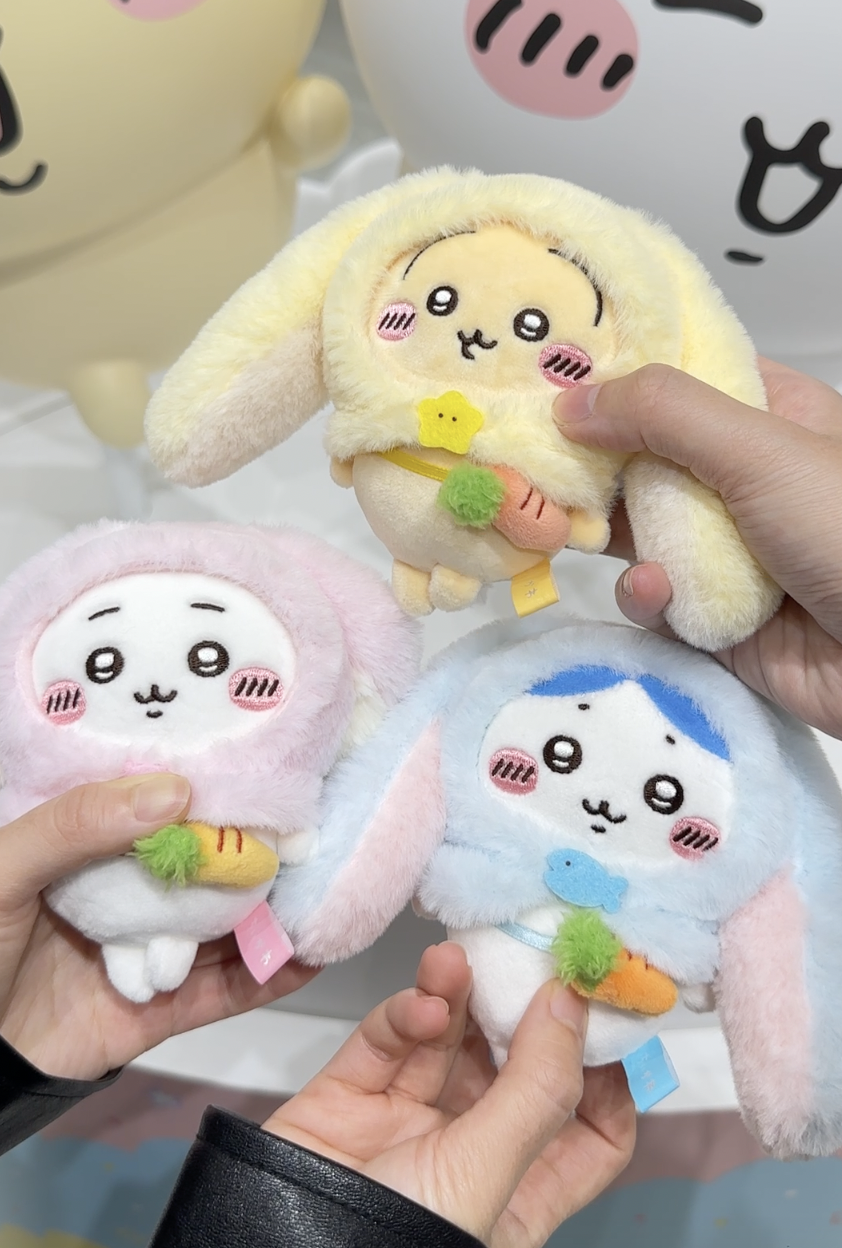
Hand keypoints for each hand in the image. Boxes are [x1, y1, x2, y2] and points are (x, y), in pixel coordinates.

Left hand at [0, 776, 316, 1080]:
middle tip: (316, 834)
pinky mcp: (160, 1012)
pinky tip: (306, 958)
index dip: (214, 793)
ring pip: (224, 930)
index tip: (269, 776)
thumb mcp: (6, 868)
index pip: (164, 812)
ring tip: (328, 891)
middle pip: (206, 871)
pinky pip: (222, 993)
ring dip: (274, 915)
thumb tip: (174, 790)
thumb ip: (77, 824)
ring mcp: (148, 954)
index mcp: (94, 850)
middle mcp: (129, 896)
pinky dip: (266, 979)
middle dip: (258, 855)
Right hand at [264, 942, 634, 1247]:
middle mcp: (471, 1154)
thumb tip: (572, 1009)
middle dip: (524, 1012)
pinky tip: (420, 1004)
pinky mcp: (352, 1096)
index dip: (606, 1072)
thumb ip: (536, 1089)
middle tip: (531, 958)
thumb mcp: (484, 1174)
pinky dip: (406, 1012)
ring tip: (457, 962)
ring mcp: (409, 1123)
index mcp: (521, 1192)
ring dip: (458, 995)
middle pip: (518, 1067)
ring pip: (451, 1040)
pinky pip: (388, 1038)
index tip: (605, 1009)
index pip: (591, 1130)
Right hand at [554, 359, 841, 738]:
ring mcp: (728, 551)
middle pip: (646, 459)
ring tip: (574, 531)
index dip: (618, 377)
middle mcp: (744, 481)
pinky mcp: (713, 616)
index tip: (548, 378)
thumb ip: (663, 415)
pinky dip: (650, 598)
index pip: (681, 382)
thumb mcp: (760, 450)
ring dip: (611, 535)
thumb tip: (570, 399)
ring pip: (639, 532)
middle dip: (593, 464)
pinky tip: (661, 596)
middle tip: (529, 461)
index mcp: (770, 419)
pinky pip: (657, 598)